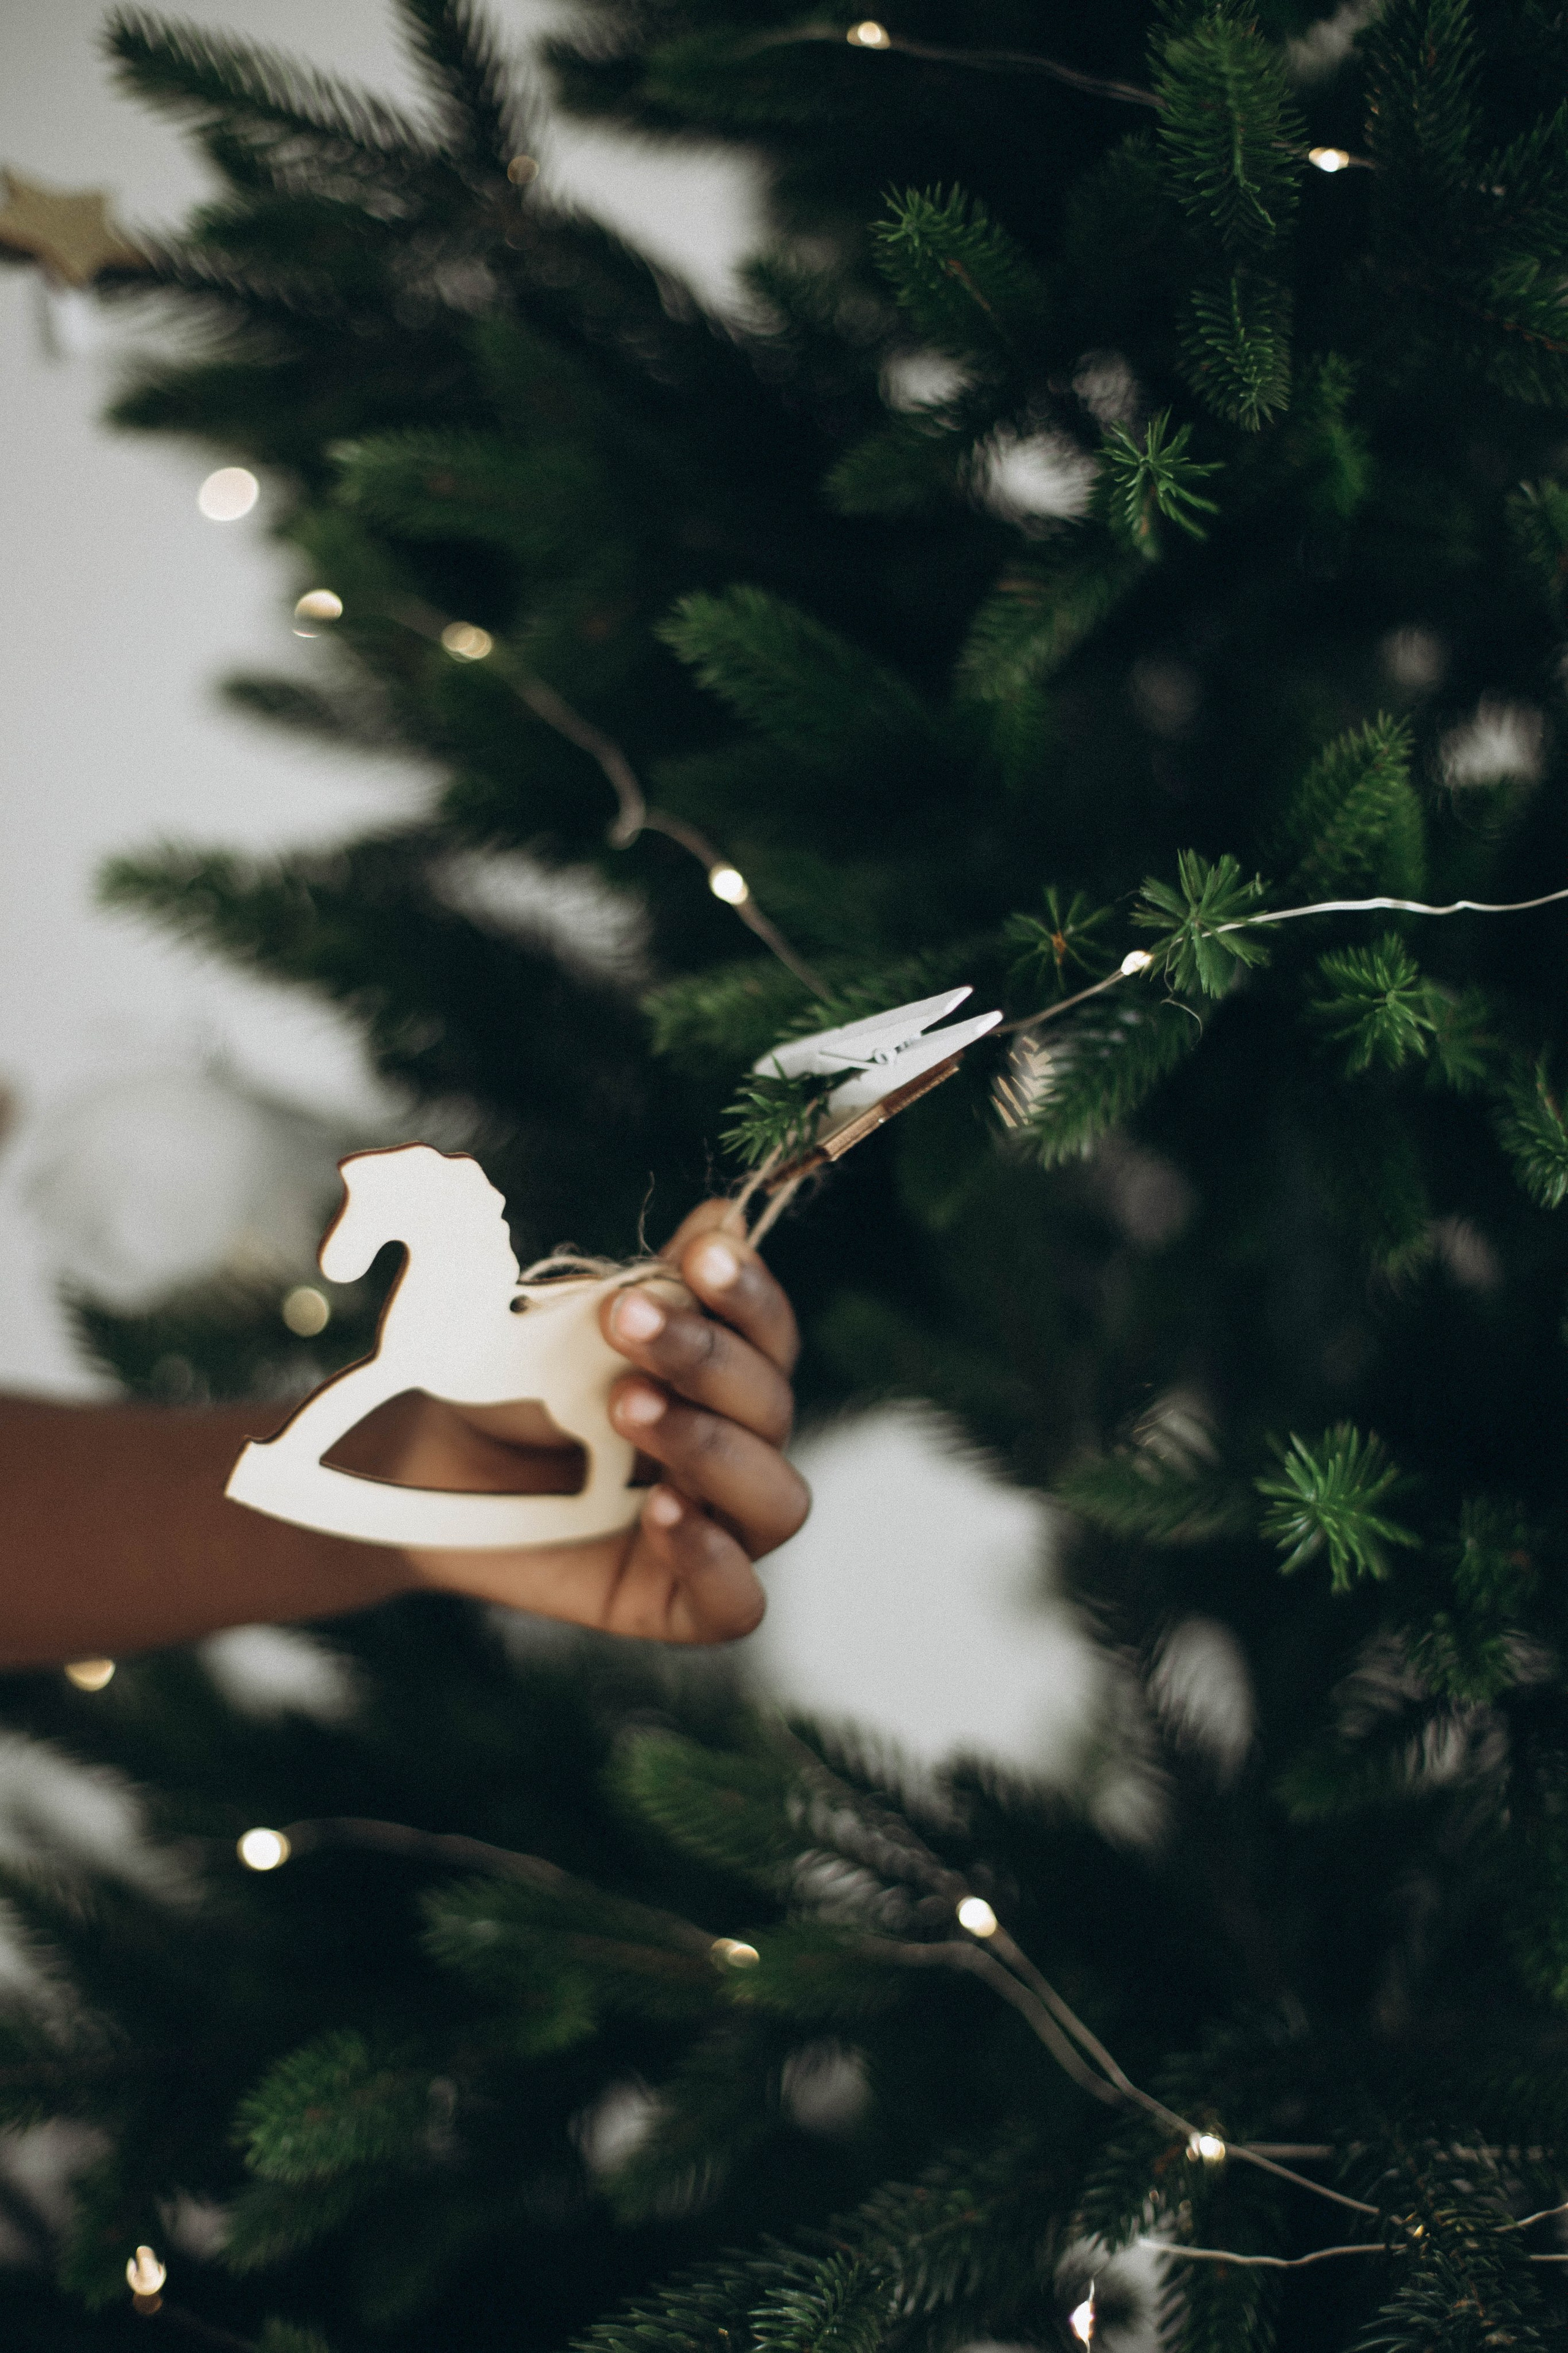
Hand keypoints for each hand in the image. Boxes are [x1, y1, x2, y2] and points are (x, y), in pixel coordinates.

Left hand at [383, 1202, 808, 1642]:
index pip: (770, 1334)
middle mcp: (735, 1450)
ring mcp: (714, 1530)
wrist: (419, 1463)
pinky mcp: (677, 1604)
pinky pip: (739, 1601)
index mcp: (722, 1374)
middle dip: (705, 1357)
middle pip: (773, 1407)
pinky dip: (713, 1556)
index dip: (748, 1293)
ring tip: (628, 1406)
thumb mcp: (562, 1327)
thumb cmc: (502, 1384)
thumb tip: (726, 1221)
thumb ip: (649, 1284)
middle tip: (622, 1320)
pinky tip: (662, 1510)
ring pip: (778, 1499)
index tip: (697, 1255)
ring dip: (710, 1444)